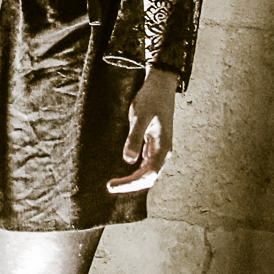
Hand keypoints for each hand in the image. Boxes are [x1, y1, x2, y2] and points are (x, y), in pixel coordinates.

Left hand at [107, 67, 176, 193]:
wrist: (160, 86)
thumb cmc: (151, 99)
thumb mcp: (140, 117)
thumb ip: (134, 138)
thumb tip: (128, 160)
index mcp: (163, 148)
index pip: (148, 174)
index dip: (131, 183)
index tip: (112, 185)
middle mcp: (163, 152)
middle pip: (149, 177)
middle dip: (131, 185)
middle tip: (110, 187)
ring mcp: (159, 148)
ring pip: (148, 172)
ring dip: (133, 180)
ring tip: (114, 184)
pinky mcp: (153, 144)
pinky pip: (146, 164)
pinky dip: (135, 171)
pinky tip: (124, 173)